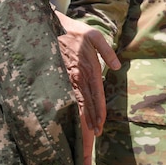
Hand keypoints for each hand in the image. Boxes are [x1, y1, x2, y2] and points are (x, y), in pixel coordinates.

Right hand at [55, 12, 120, 137]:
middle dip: (91, 122)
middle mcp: (77, 78)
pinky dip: (72, 112)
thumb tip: (118, 66)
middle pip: (86, 105)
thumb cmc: (73, 31)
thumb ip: (107, 51)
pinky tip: (73, 122)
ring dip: (82, 120)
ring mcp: (67, 81)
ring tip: (88, 136)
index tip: (101, 125)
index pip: (95, 95)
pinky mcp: (60, 80)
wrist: (48, 27)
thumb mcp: (93, 36)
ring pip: (76, 105)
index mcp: (87, 70)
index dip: (99, 111)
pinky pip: (67, 99)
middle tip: (96, 137)